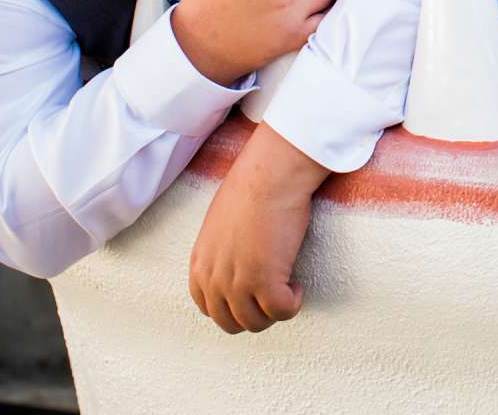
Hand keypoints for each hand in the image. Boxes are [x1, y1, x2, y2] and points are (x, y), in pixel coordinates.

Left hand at [188, 125, 327, 332]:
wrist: (269, 175)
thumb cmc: (251, 188)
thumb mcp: (219, 225)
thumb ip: (220, 251)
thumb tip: (236, 261)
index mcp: (201, 265)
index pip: (208, 308)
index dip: (233, 307)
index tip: (252, 295)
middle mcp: (214, 279)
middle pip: (231, 322)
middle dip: (254, 314)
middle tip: (273, 294)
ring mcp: (238, 283)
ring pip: (256, 322)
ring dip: (274, 310)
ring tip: (287, 288)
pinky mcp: (266, 281)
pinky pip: (282, 311)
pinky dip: (292, 304)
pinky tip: (297, 286)